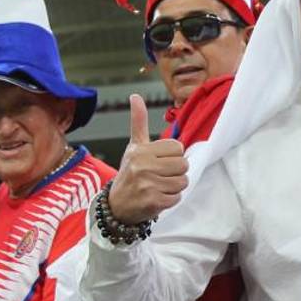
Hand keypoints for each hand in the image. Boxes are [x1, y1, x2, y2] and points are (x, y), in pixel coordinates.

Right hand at [106, 94, 188, 224]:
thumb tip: (135, 96)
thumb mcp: (134, 146)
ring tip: (159, 186)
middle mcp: (143, 166)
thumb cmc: (130, 172)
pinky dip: (171, 199)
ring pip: (182, 182)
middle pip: (183, 165)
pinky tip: (158, 197)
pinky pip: (177, 197)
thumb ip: (138, 122)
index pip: (178, 148)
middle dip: (176, 171)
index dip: (173, 156)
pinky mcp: (153, 202)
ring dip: (174, 186)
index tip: (160, 161)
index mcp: (141, 150)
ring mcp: (147, 185)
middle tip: (161, 175)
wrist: (117, 204)